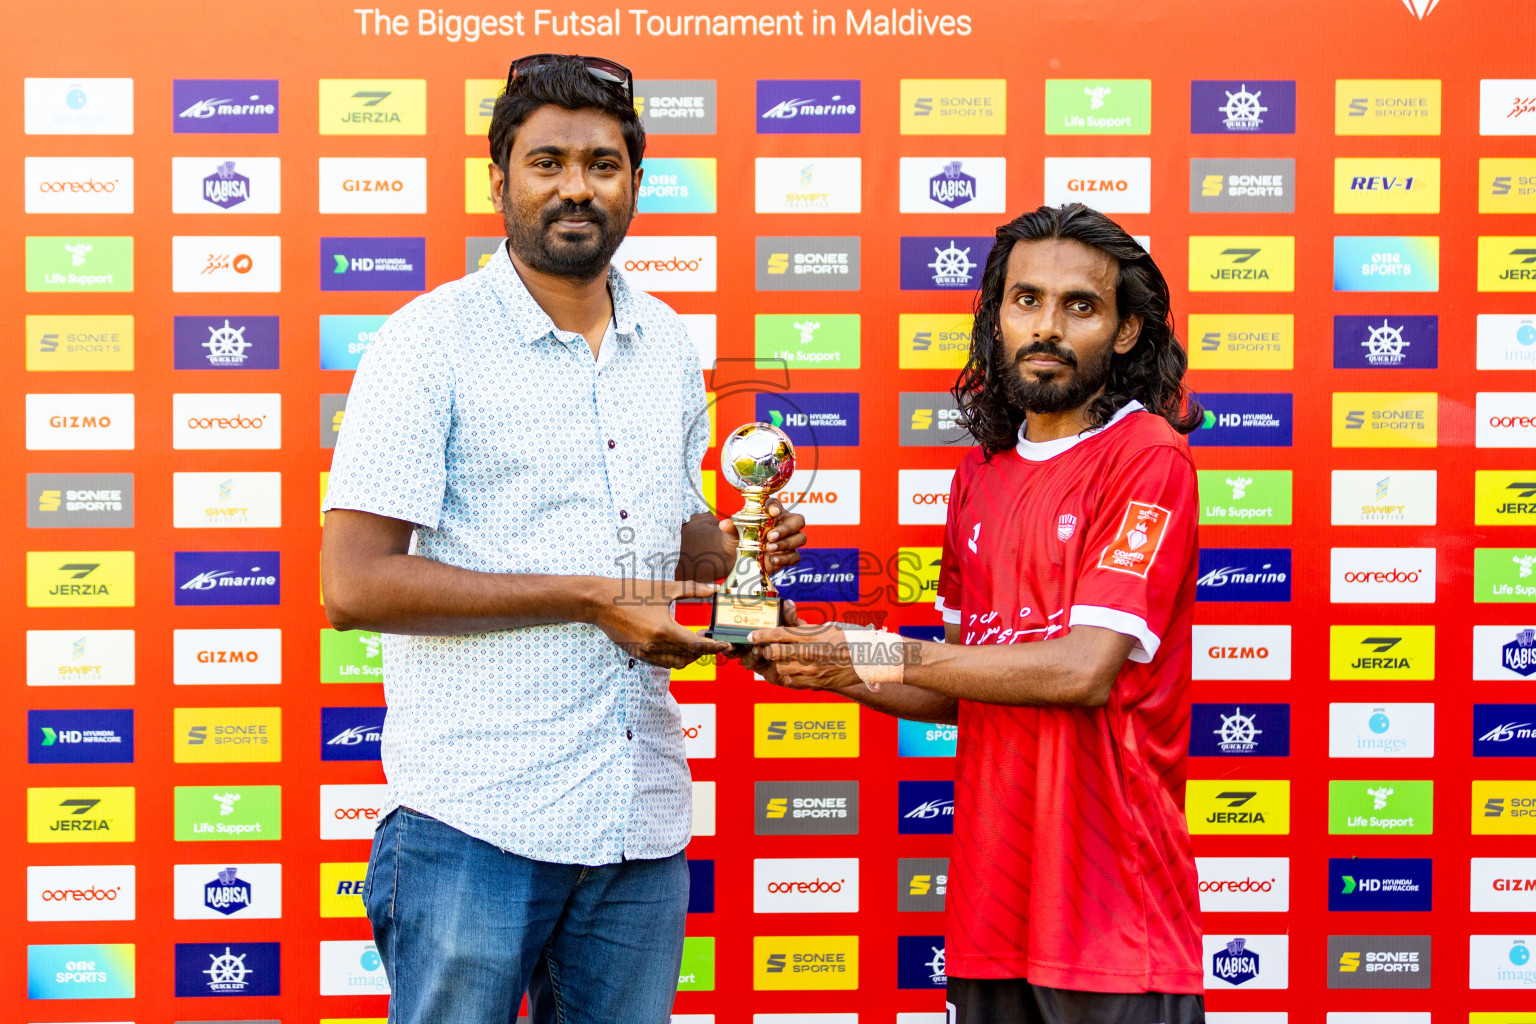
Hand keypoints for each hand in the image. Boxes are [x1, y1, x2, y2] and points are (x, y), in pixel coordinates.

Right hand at [591, 579, 731, 669]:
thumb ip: (692, 589)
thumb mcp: (664, 588)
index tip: (726, 645)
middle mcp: (654, 646)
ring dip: (689, 656)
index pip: (696, 646)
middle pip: (689, 657)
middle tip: (710, 638)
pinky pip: (662, 663)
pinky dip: (674, 657)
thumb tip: (713, 589)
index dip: (714, 647)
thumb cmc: (632, 592)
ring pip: (677, 663)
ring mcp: (645, 653)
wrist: (601, 602)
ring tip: (694, 640)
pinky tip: (677, 643)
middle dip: (703, 651)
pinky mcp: (637, 655)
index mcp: (664, 630)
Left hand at [719, 499, 806, 570]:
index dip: (776, 507)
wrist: (738, 556)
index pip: (777, 504)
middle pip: (798, 521)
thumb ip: (732, 526)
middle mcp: (784, 523)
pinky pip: (795, 556)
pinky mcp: (789, 555)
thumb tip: (724, 524)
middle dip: (786, 529)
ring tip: (769, 549)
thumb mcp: (733, 531)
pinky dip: (785, 559)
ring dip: (786, 544)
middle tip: (770, 536)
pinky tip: (772, 560)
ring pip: (800, 538)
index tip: (772, 512)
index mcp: (771, 511)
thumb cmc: (739, 536)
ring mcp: (790, 539)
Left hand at [747, 601, 859, 690]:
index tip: (750, 636)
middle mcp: (809, 652)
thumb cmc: (848, 640)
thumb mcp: (826, 627)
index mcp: (811, 635)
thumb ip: (804, 625)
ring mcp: (811, 670)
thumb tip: (788, 612)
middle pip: (775, 653)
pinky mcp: (815, 683)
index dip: (761, 635)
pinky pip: (792, 681)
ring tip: (789, 660)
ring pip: (781, 668)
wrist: (867, 660)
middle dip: (769, 651)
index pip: (779, 633)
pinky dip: (791, 677)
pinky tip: (798, 672)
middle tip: (770, 649)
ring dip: (781, 664)